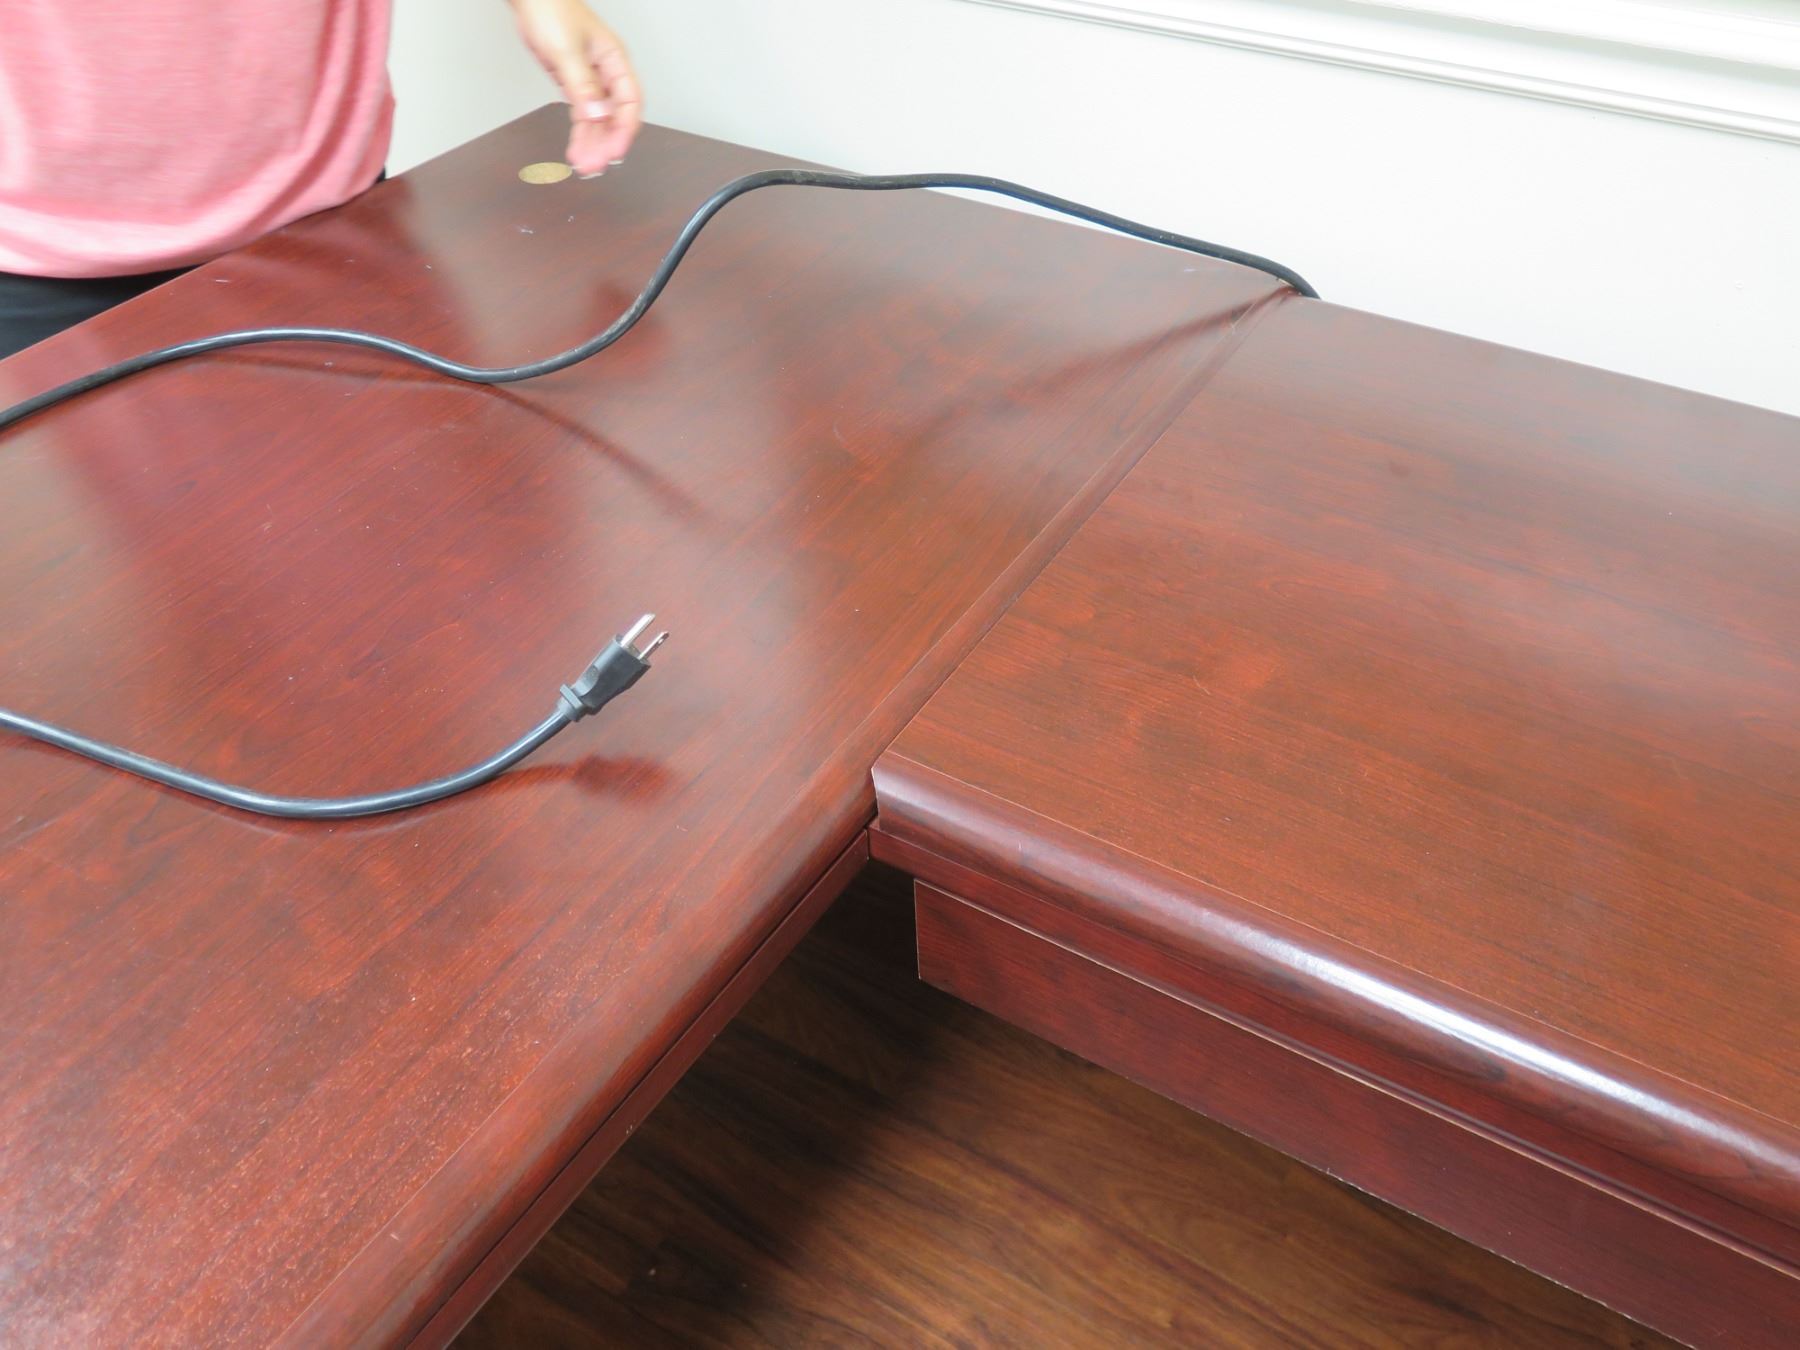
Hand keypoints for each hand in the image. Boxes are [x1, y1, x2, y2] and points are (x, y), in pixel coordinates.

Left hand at [511, 0, 641, 175]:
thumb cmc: (551, 8)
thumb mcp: (567, 50)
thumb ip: (583, 85)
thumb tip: (598, 115)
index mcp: (614, 60)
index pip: (630, 102)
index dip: (625, 129)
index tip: (614, 151)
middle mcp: (606, 73)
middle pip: (615, 116)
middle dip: (606, 143)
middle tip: (595, 166)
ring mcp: (590, 80)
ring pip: (598, 120)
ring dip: (593, 144)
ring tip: (585, 165)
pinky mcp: (574, 84)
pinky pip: (582, 114)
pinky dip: (580, 133)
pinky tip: (577, 149)